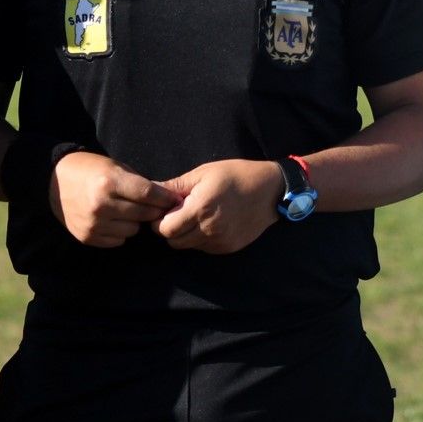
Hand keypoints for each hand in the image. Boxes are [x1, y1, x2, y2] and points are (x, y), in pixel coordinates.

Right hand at [52, 151, 181, 247]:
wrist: (54, 181)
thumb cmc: (90, 169)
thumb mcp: (114, 166)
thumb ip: (138, 182)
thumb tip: (166, 198)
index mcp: (109, 182)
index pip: (148, 194)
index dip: (164, 198)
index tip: (174, 199)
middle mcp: (101, 205)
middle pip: (144, 214)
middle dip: (153, 210)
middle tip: (153, 205)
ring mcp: (93, 223)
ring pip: (133, 230)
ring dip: (135, 222)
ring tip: (126, 210)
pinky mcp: (87, 237)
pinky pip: (118, 241)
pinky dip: (120, 232)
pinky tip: (113, 219)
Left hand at [155, 159, 282, 254]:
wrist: (270, 190)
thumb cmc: (235, 176)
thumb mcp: (203, 173)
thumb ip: (176, 186)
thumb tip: (152, 191)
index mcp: (200, 208)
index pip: (165, 229)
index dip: (158, 221)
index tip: (163, 210)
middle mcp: (209, 229)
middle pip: (173, 242)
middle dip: (169, 230)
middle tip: (176, 214)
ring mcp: (220, 241)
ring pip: (188, 247)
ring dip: (184, 235)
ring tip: (193, 217)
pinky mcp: (228, 248)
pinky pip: (204, 248)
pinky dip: (200, 239)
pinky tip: (208, 222)